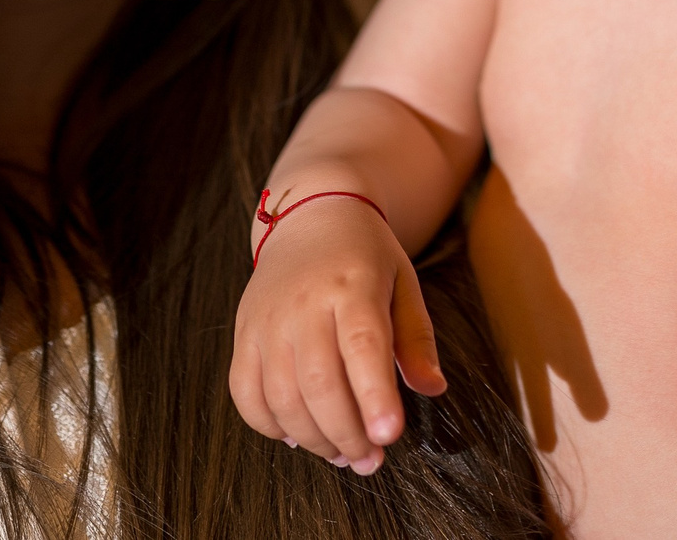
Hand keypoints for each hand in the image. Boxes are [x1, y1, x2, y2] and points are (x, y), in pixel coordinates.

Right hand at [228, 195, 445, 473]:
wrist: (311, 216)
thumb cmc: (366, 257)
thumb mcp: (404, 283)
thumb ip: (417, 339)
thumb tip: (432, 389)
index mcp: (352, 285)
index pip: (362, 346)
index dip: (374, 396)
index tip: (388, 436)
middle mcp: (303, 303)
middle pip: (317, 381)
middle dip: (346, 433)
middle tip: (371, 460)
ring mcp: (266, 319)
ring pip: (280, 396)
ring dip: (313, 438)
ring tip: (343, 454)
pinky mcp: (243, 333)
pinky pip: (245, 393)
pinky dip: (269, 425)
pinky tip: (299, 434)